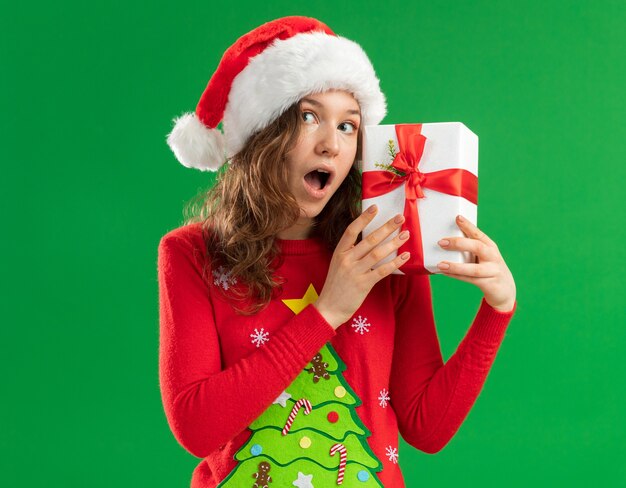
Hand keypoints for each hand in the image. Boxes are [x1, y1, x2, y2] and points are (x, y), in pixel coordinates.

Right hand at [314, 205, 410, 328]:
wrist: (329, 308)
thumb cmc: (336, 286)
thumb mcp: (338, 265)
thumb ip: (351, 253)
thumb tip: (371, 240)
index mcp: (339, 252)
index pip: (352, 230)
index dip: (364, 218)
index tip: (376, 207)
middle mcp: (346, 260)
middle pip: (369, 239)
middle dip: (386, 227)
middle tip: (400, 218)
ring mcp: (355, 272)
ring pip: (378, 253)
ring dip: (394, 242)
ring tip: (406, 234)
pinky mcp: (363, 284)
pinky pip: (382, 270)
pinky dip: (395, 262)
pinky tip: (405, 256)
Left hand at [437, 215, 515, 312]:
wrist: (505, 290)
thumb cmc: (488, 268)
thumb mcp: (483, 256)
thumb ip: (470, 248)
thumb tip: (445, 241)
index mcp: (490, 246)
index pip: (479, 234)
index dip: (468, 226)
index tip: (457, 218)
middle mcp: (493, 257)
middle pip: (477, 247)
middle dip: (459, 244)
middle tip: (441, 242)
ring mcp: (492, 271)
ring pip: (473, 268)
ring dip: (455, 266)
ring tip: (441, 264)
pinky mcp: (489, 284)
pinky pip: (470, 280)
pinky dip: (456, 276)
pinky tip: (445, 273)